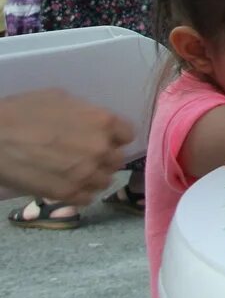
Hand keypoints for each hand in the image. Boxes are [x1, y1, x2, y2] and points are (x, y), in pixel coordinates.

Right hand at [0, 89, 132, 204]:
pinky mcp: (67, 194)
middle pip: (118, 159)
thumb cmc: (24, 111)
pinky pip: (87, 198)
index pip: (127, 135)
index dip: (115, 137)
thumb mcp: (62, 99)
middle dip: (105, 157)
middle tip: (87, 156)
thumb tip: (95, 122)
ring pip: (105, 180)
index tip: (105, 139)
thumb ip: (87, 113)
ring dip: (95, 177)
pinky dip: (81, 193)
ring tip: (78, 172)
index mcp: (103, 122)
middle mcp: (101, 148)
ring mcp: (85, 173)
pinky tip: (70, 185)